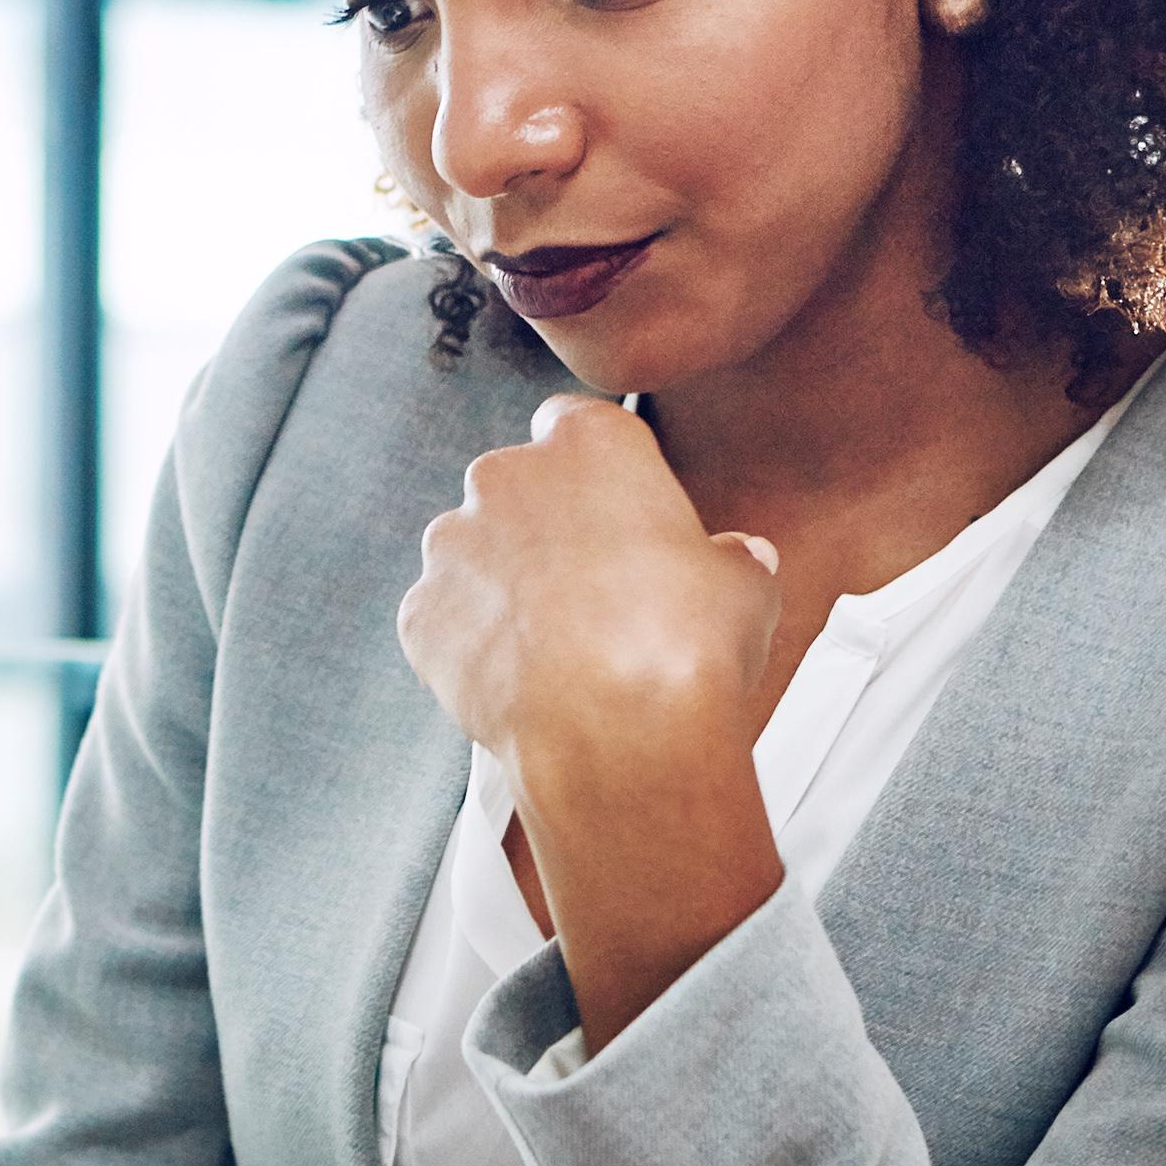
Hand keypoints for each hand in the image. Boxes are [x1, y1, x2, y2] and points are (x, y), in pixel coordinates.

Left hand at [399, 398, 786, 1039]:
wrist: (619, 737)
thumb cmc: (688, 649)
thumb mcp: (744, 587)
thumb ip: (730, 561)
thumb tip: (738, 561)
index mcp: (589, 442)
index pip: (576, 428)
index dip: (598, 477)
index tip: (617, 515)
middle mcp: (508, 476)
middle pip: (518, 488)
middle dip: (544, 530)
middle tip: (592, 593)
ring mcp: (454, 544)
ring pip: (473, 552)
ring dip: (502, 586)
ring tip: (555, 649)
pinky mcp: (421, 613)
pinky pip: (443, 619)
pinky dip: (469, 644)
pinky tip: (517, 682)